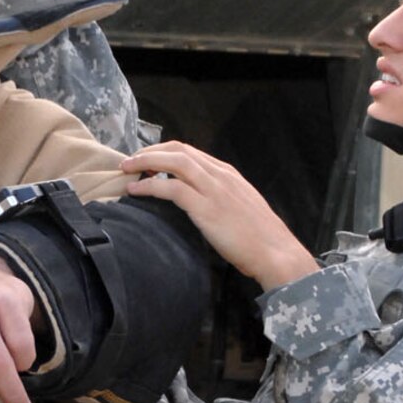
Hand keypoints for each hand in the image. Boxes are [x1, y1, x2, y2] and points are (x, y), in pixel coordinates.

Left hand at [122, 142, 318, 290]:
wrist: (276, 252)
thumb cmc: (259, 237)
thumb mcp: (240, 206)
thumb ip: (220, 197)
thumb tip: (197, 200)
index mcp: (228, 173)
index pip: (190, 152)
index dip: (164, 152)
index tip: (146, 160)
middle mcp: (220, 175)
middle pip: (179, 150)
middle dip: (150, 152)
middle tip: (130, 162)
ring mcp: (214, 189)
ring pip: (174, 162)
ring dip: (145, 162)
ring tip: (126, 170)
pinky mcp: (206, 208)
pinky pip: (171, 189)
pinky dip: (149, 187)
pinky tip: (135, 191)